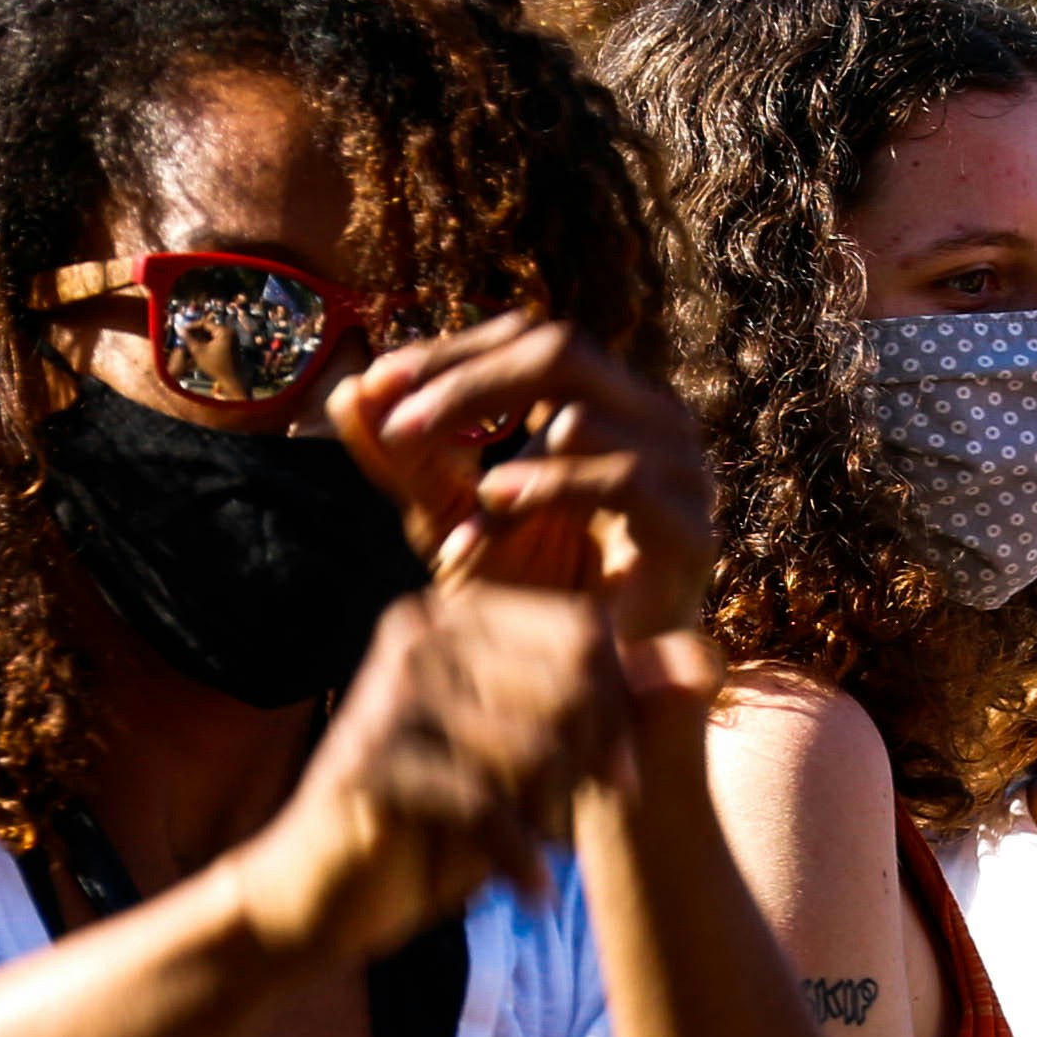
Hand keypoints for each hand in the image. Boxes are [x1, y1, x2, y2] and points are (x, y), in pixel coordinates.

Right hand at [224, 579, 627, 967]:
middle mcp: (416, 636)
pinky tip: (530, 894)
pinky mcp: (371, 763)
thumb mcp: (533, 761)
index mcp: (453, 617)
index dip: (622, 706)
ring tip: (541, 852)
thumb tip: (707, 658)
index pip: (583, 632)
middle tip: (579, 824)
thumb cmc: (435, 823)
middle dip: (591, 765)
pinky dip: (521, 860)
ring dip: (555, 816)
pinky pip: (487, 805)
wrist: (319, 896)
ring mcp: (388, 695)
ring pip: (535, 745)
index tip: (620, 778)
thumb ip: (613, 705)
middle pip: (568, 684)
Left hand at [329, 315, 718, 685]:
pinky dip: (551, 485)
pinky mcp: (690, 531)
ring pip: (587, 408)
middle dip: (468, 379)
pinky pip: (624, 477)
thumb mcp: (449, 519)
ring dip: (502, 439)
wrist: (584, 699)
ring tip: (447, 481)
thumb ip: (406, 460)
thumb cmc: (528, 603)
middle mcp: (652, 421)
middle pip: (562, 348)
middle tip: (399, 418)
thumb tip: (346, 391)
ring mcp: (681, 472)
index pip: (530, 337)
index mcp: (605, 402)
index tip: (377, 382)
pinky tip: (496, 501)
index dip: (452, 352)